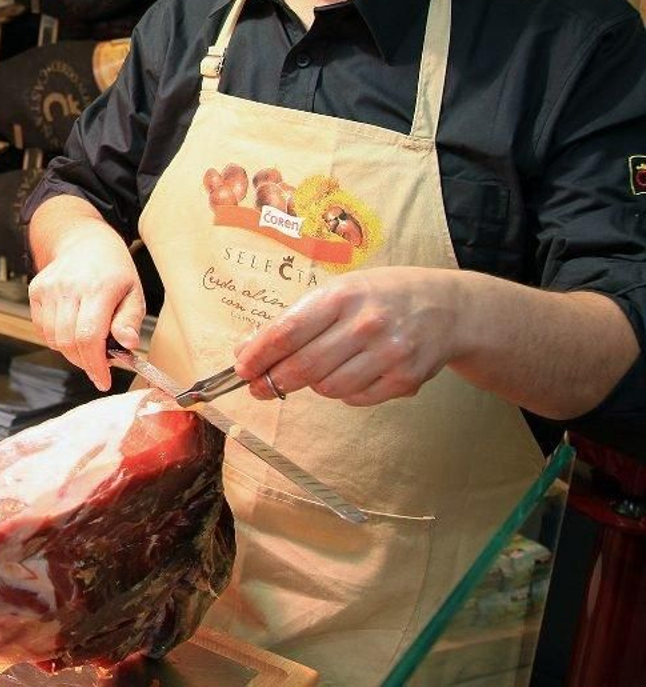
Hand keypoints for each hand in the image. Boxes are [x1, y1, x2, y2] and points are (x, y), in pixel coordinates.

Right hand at [28, 225, 145, 391]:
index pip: (90, 336)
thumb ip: (130, 320)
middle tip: (98, 365)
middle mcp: (69, 286)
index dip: (95, 364)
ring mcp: (49, 288)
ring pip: (53, 339)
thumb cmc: (114, 270)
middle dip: (84, 362)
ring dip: (70, 352)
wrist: (85, 242)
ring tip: (87, 344)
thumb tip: (127, 344)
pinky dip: (56, 338)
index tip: (103, 380)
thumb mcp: (134, 292)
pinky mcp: (36, 291)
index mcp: (98, 287)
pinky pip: (42, 329)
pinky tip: (71, 329)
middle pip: (69, 342)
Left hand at [233, 266, 463, 406]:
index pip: (286, 332)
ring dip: (313, 385)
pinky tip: (350, 374)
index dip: (257, 355)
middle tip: (259, 386)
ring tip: (317, 370)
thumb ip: (295, 319)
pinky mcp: (405, 379)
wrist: (449, 307)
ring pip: (328, 388)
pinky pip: (355, 398)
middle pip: (303, 366)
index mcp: (342, 296)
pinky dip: (343, 392)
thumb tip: (248, 349)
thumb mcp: (339, 291)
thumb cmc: (381, 296)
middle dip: (274, 381)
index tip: (241, 369)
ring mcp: (388, 353)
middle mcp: (365, 324)